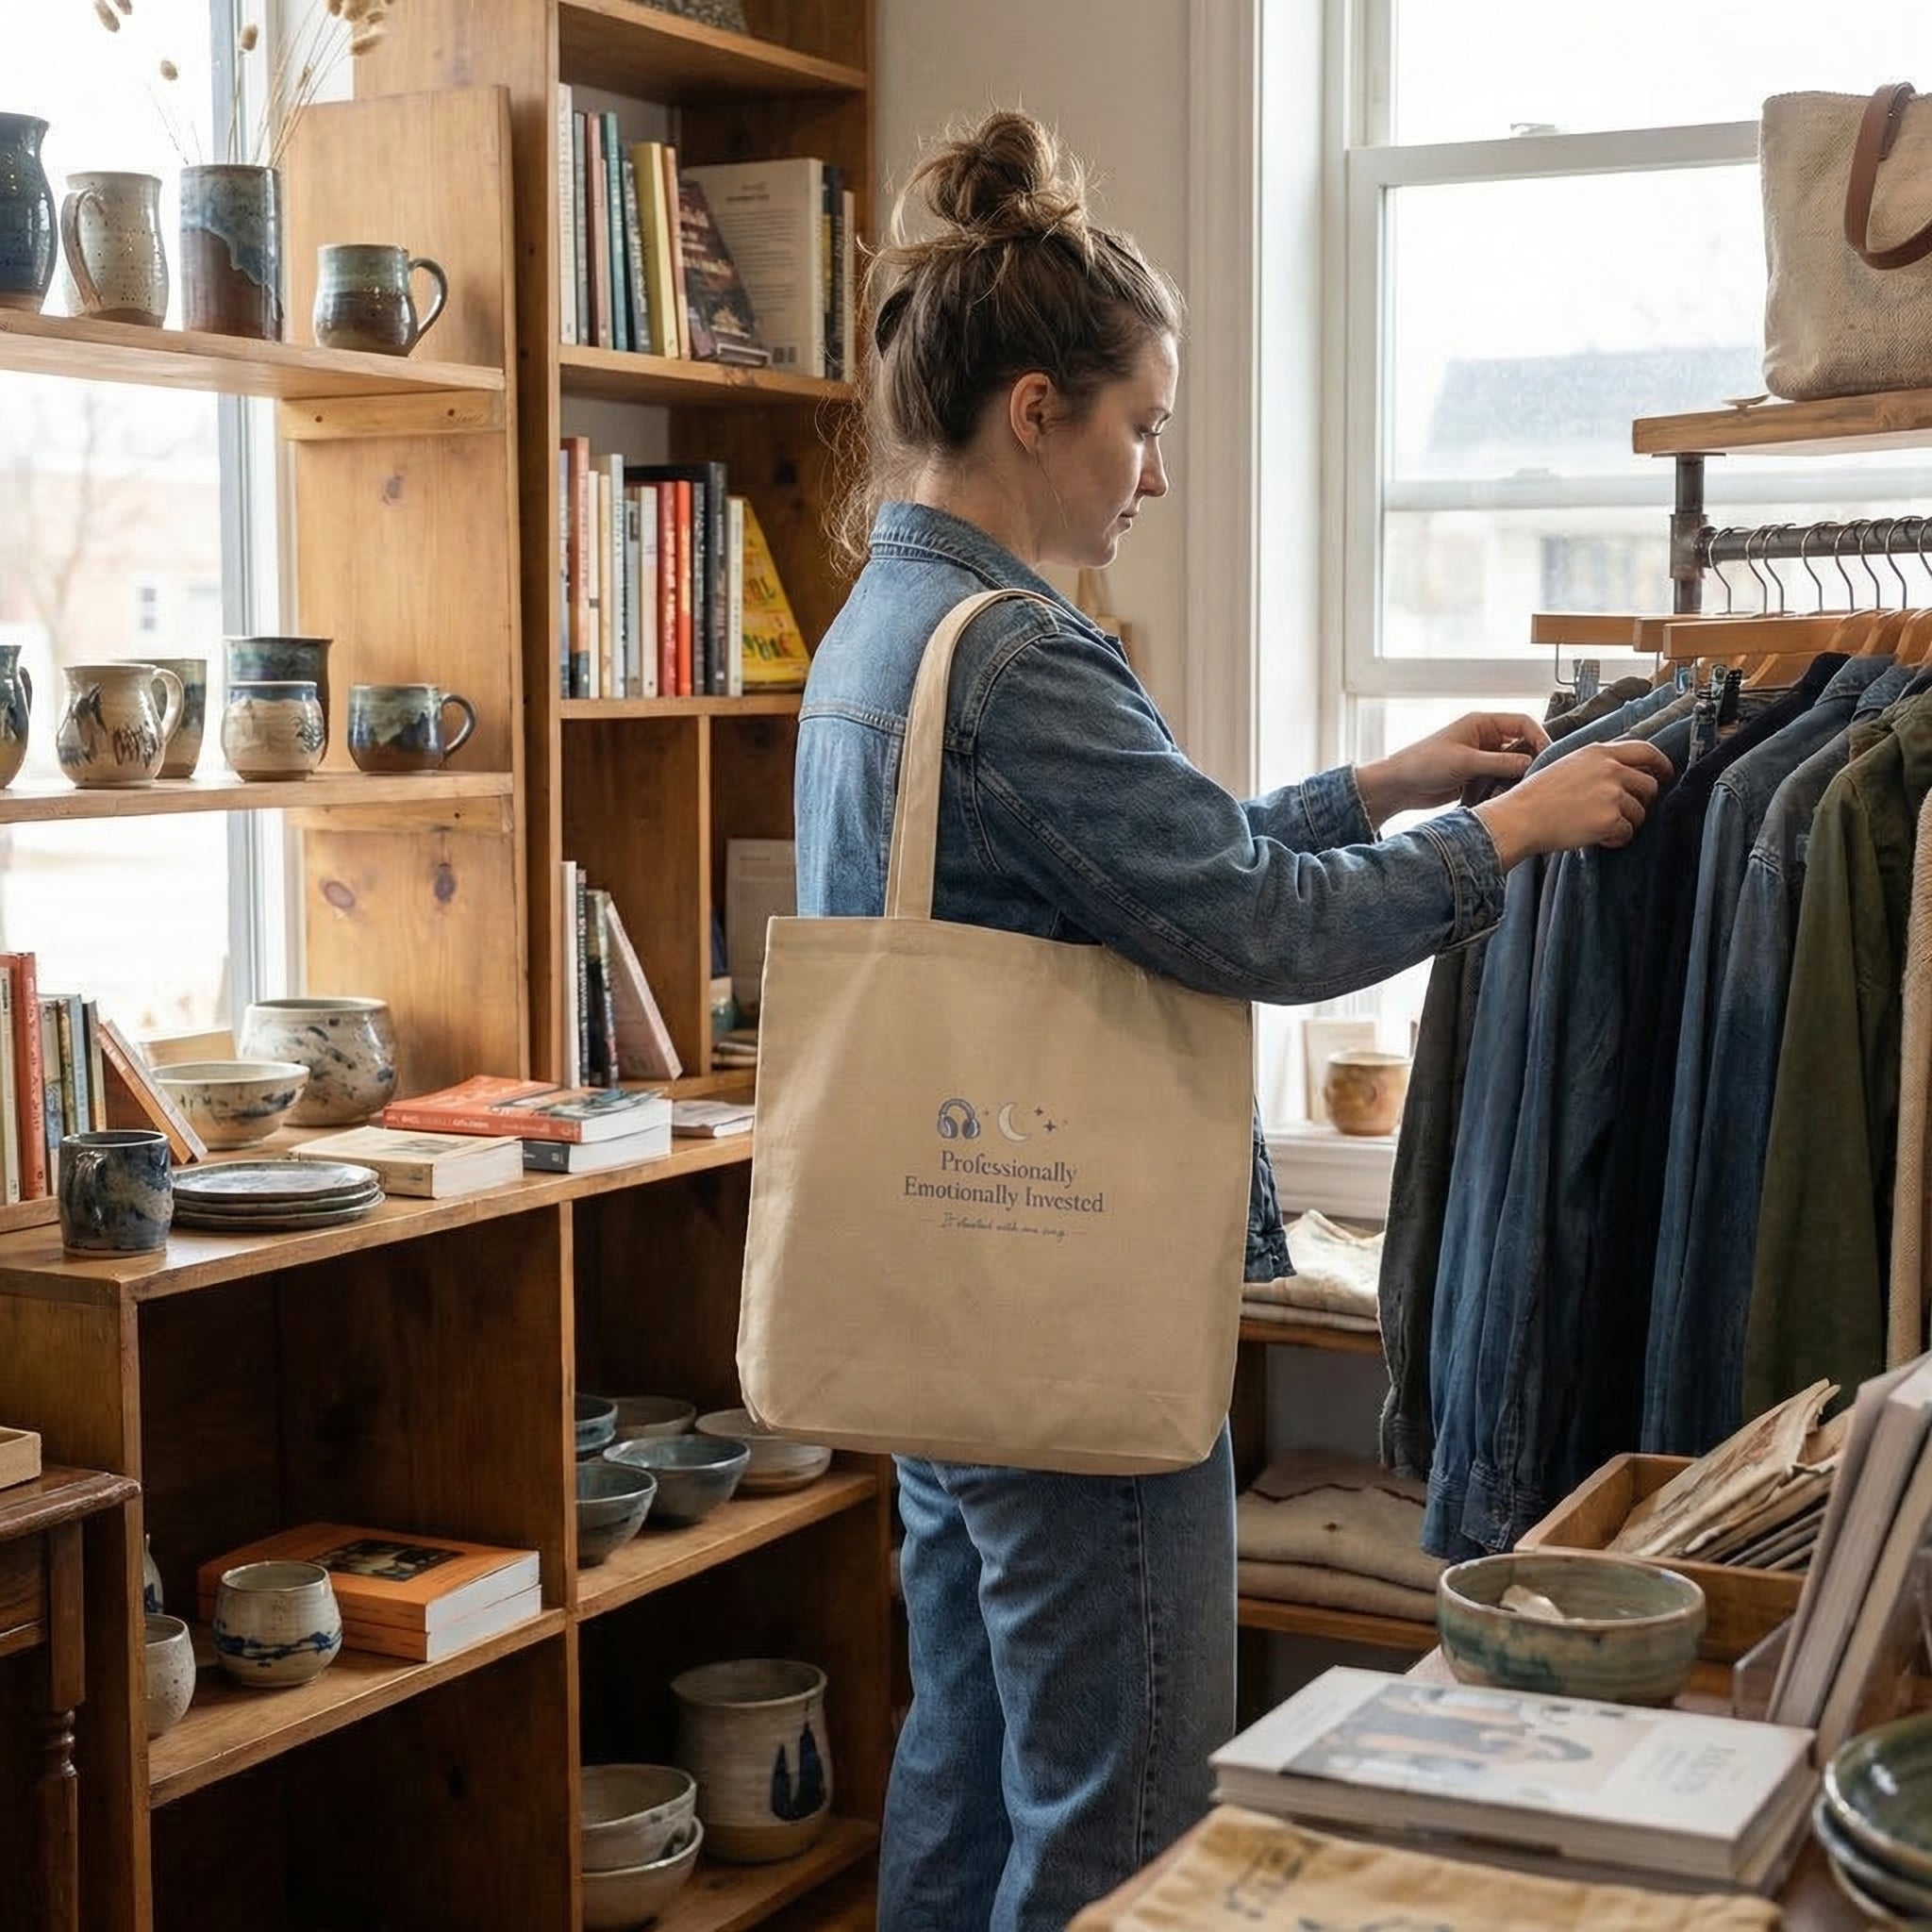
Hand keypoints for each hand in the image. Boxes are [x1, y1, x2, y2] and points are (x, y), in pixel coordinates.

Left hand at [1354, 712, 1551, 825]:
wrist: (1399, 787)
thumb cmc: (1424, 764)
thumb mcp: (1465, 761)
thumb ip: (1499, 763)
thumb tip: (1531, 763)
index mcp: (1482, 723)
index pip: (1522, 722)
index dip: (1539, 736)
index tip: (1549, 755)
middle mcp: (1485, 737)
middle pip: (1522, 743)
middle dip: (1533, 757)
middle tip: (1545, 775)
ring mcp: (1481, 757)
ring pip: (1513, 763)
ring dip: (1521, 774)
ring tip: (1531, 787)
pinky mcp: (1477, 776)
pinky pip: (1501, 778)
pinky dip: (1509, 785)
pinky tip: (1515, 796)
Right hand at [1472, 738, 1673, 867]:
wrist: (1520, 818)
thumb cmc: (1537, 796)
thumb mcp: (1567, 764)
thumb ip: (1597, 764)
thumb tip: (1623, 773)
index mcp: (1599, 752)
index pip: (1645, 751)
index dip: (1661, 764)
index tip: (1665, 774)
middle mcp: (1610, 769)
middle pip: (1649, 785)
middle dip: (1642, 801)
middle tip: (1626, 812)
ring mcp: (1612, 794)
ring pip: (1640, 812)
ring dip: (1626, 823)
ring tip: (1601, 827)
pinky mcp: (1610, 819)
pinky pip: (1627, 833)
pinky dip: (1615, 839)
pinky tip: (1597, 838)